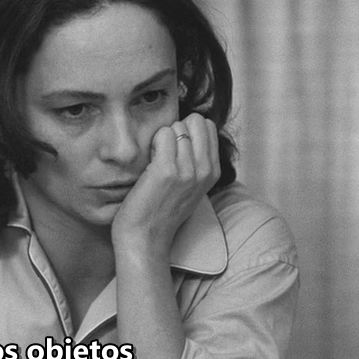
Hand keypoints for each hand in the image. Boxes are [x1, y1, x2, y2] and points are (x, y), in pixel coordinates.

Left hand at [111, 114, 220, 254]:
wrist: (145, 237)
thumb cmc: (161, 210)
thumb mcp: (191, 186)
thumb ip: (196, 160)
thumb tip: (188, 129)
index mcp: (213, 172)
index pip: (207, 126)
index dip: (187, 131)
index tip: (175, 151)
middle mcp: (204, 170)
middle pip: (195, 121)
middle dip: (176, 129)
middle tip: (164, 153)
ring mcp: (187, 170)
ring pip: (176, 126)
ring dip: (161, 138)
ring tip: (155, 162)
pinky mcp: (167, 170)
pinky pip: (162, 134)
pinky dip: (152, 143)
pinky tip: (148, 163)